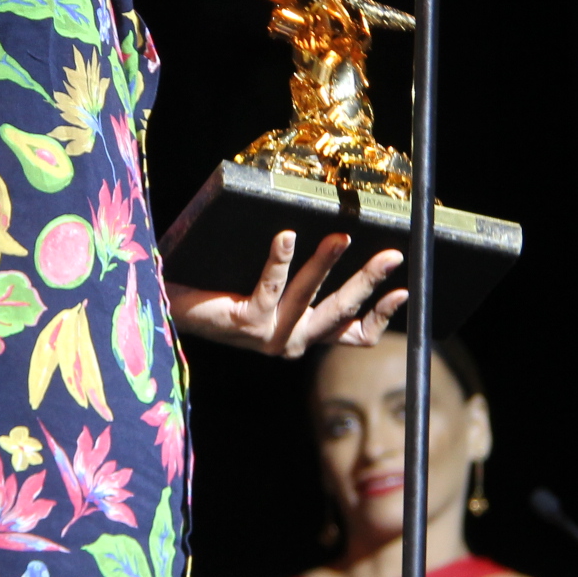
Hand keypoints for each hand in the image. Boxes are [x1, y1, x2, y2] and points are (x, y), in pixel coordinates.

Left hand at [168, 231, 406, 356]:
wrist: (172, 307)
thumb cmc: (224, 293)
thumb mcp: (273, 294)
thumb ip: (302, 282)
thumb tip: (342, 236)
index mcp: (304, 335)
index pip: (355, 335)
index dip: (383, 316)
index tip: (405, 291)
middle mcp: (292, 340)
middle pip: (341, 313)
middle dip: (369, 282)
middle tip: (392, 255)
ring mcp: (269, 335)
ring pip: (309, 297)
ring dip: (327, 265)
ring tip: (341, 237)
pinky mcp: (245, 322)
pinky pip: (270, 287)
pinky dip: (280, 260)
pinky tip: (286, 236)